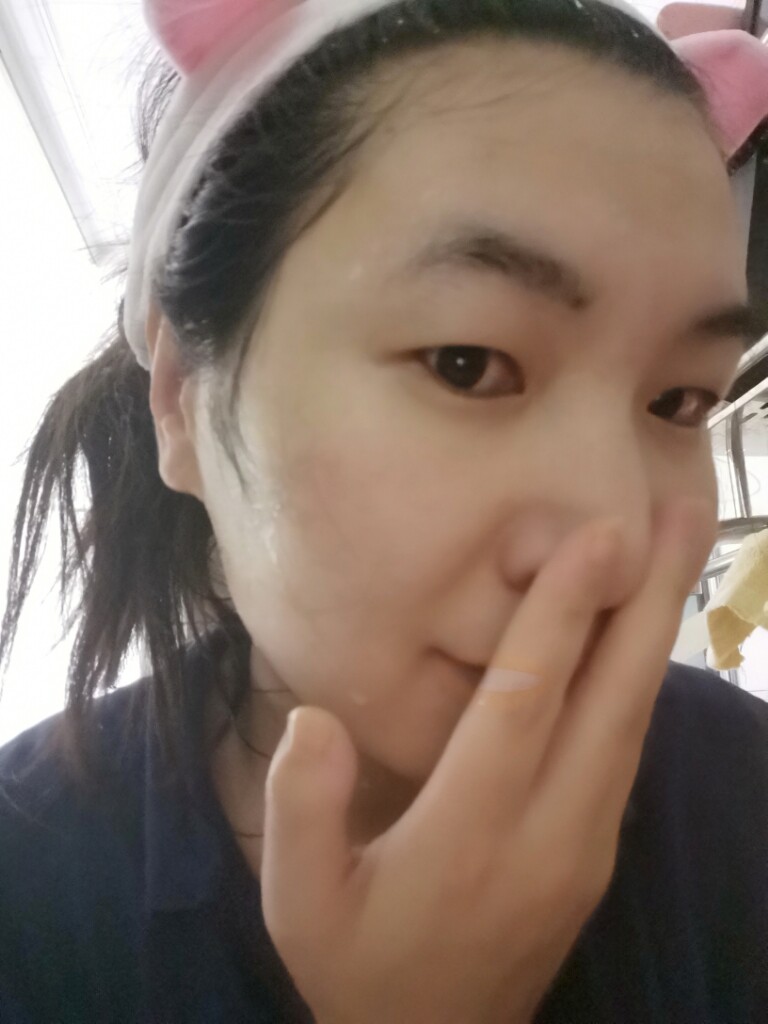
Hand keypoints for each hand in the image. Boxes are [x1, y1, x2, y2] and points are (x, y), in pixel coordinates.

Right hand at [258, 497, 713, 1023]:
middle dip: (647, 599)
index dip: (561, 616)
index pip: (525, 704)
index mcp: (471, 836)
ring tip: (677, 549)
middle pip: (611, 699)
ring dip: (657, 629)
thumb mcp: (300, 903)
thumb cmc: (357, 966)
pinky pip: (626, 749)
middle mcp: (549, 832)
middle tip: (679, 513)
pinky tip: (644, 631)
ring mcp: (586, 845)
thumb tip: (315, 717)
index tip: (599, 536)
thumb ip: (304, 808)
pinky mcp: (595, 852)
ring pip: (633, 721)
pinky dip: (640, 678)